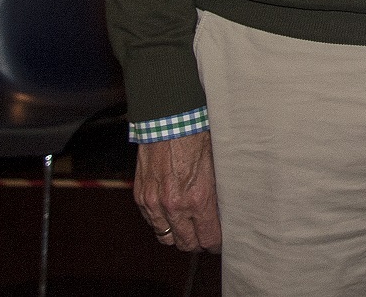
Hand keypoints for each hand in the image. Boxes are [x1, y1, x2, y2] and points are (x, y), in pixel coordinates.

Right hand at [134, 131, 220, 251]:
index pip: (208, 237)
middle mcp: (175, 205)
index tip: (219, 242)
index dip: (215, 244)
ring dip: (178, 236)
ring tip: (188, 229)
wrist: (168, 122)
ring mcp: (155, 202)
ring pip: (166, 237)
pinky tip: (171, 215)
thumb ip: (217, 193)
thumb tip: (224, 212)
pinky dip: (161, 223)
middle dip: (197, 244)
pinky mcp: (141, 196)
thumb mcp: (217, 166)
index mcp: (199, 198)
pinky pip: (152, 222)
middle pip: (186, 244)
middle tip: (204, 238)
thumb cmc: (197, 138)